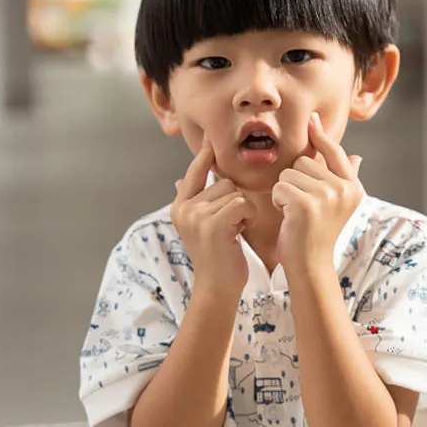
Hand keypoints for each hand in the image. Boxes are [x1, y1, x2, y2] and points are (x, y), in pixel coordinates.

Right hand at [171, 132, 257, 297]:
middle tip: (231, 226)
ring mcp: (196, 215)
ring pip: (234, 192)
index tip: (211, 140)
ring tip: (234, 231)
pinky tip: (240, 233)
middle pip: (223, 182)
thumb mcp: (202, 226)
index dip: (204, 156)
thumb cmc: (217, 257)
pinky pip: (241, 203)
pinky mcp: (212, 224)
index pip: (194, 172)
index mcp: (180, 206)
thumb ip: (194, 200)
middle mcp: (184, 208)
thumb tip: (180, 179)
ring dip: (243, 210)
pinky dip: (247, 216)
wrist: (217, 287)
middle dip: (236, 201)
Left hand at [271, 112, 363, 272]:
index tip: (312, 120)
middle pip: (305, 160)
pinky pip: (280, 186)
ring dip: (285, 190)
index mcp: (353, 187)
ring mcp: (327, 196)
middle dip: (295, 180)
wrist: (310, 265)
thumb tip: (357, 156)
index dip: (321, 136)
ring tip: (294, 212)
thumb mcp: (336, 204)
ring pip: (290, 172)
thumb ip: (345, 178)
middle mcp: (344, 189)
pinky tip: (287, 216)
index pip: (335, 152)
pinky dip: (277, 200)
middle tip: (301, 206)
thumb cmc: (317, 234)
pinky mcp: (306, 204)